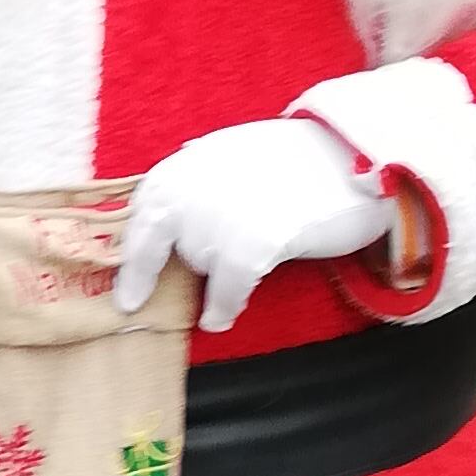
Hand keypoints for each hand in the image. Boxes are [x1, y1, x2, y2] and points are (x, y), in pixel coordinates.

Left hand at [116, 119, 392, 329]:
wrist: (356, 160)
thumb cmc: (300, 165)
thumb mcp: (233, 158)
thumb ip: (199, 185)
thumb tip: (164, 224)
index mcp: (188, 161)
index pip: (144, 208)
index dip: (130, 245)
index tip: (119, 274)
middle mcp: (194, 183)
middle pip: (152, 239)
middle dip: (139, 271)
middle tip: (130, 303)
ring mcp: (219, 214)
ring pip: (197, 263)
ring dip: (209, 277)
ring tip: (226, 283)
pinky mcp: (249, 243)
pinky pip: (224, 290)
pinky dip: (222, 306)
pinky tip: (220, 317)